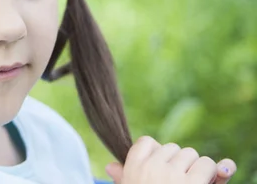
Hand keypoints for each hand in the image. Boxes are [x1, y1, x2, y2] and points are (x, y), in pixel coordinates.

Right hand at [105, 136, 236, 183]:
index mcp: (133, 169)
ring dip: (196, 167)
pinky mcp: (193, 183)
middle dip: (179, 162)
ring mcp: (171, 174)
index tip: (162, 169)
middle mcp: (150, 168)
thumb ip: (123, 178)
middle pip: (172, 147)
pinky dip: (212, 174)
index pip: (146, 142)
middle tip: (178, 183)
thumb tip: (111, 166)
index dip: (158, 153)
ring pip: (191, 153)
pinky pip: (207, 164)